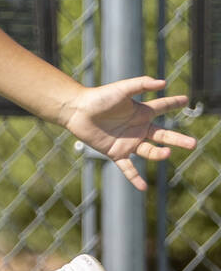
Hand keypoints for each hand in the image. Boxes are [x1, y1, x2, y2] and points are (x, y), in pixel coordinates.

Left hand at [62, 76, 196, 190]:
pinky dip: (135, 177)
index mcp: (141, 112)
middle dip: (178, 139)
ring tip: (167, 153)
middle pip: (163, 135)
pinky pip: (128, 168)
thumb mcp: (122, 89)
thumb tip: (164, 83)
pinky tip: (143, 187)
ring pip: (149, 151)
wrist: (77, 111)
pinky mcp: (116, 152)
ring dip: (159, 154)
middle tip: (192, 144)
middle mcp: (138, 128)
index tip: (186, 100)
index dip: (173, 103)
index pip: (162, 107)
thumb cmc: (99, 97)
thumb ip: (142, 84)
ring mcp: (128, 141)